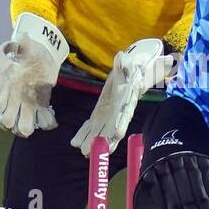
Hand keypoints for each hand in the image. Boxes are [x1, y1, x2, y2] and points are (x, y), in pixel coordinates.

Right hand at [0, 12, 69, 136]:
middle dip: (12, 120)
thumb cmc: (28, 49)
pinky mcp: (40, 105)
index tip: (8, 96)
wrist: (41, 53)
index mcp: (5, 84)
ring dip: (27, 126)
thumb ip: (21, 42)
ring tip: (36, 119)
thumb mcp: (24, 43)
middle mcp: (12, 98)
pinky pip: (41, 121)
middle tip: (23, 112)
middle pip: (5, 120)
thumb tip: (21, 35)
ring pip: (20, 126)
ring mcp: (26, 104)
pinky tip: (50, 117)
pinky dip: (46, 122)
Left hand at [71, 38, 164, 155]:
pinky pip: (92, 125)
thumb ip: (126, 64)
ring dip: (92, 141)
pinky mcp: (100, 114)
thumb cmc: (133, 69)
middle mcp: (119, 112)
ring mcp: (109, 115)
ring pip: (101, 130)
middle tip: (94, 150)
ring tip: (83, 152)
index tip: (116, 134)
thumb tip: (124, 57)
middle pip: (112, 128)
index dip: (121, 124)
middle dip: (104, 140)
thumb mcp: (130, 64)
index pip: (125, 114)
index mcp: (127, 101)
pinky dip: (84, 133)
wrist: (133, 74)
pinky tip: (74, 143)